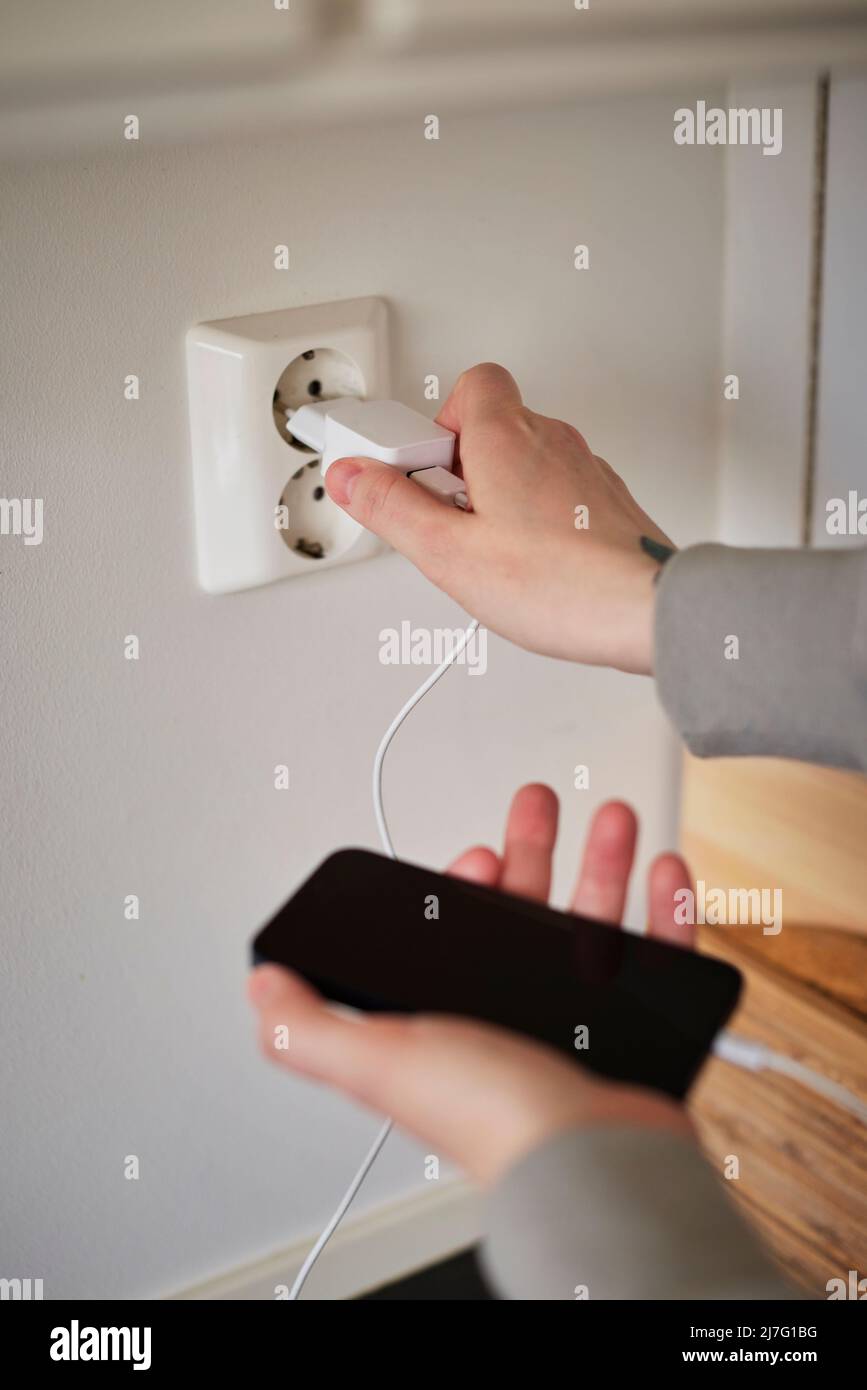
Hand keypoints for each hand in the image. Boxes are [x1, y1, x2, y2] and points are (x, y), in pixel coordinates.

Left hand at [248, 785, 695, 1184]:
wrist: (595, 1166)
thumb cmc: (492, 1122)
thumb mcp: (380, 1061)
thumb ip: (309, 1029)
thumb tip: (263, 989)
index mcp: (453, 1020)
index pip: (455, 936)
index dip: (464, 887)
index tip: (479, 854)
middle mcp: (513, 1018)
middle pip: (525, 914)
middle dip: (533, 850)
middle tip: (540, 804)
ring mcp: (579, 1023)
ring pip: (592, 922)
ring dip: (603, 863)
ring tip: (615, 820)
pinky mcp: (640, 1029)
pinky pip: (657, 954)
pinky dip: (663, 911)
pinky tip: (661, 874)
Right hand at [324, 365, 672, 674]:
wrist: (646, 612)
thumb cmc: (561, 583)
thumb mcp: (448, 552)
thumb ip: (392, 507)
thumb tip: (353, 476)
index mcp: (507, 435)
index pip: (466, 386)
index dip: (429, 426)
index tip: (406, 472)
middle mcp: (552, 439)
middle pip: (490, 427)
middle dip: (456, 468)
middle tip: (442, 519)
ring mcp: (585, 471)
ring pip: (523, 462)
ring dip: (494, 495)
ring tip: (485, 552)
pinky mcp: (605, 505)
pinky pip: (555, 493)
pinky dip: (531, 516)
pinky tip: (525, 565)